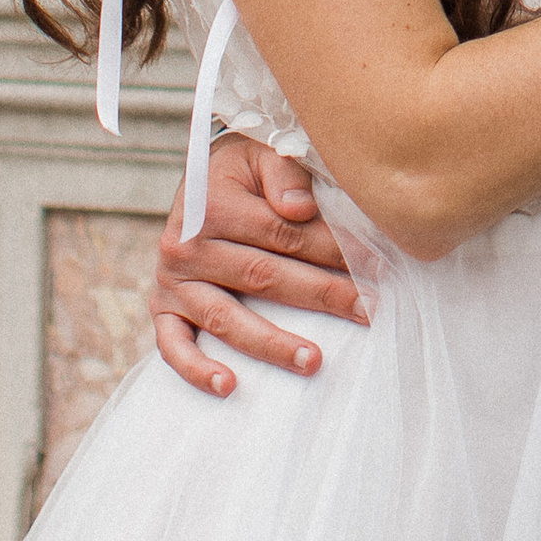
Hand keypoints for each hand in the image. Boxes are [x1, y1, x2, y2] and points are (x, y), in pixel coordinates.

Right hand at [149, 137, 364, 396]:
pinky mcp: (163, 309)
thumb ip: (284, 174)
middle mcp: (186, 245)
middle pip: (264, 277)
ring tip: (315, 361)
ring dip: (273, 343)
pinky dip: (197, 369)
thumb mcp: (263, 153)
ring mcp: (172, 282)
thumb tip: (301, 208)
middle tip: (368, 310)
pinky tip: (230, 386)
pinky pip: (174, 345)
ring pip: (227, 319)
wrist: (202, 180)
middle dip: (322, 295)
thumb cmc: (245, 170)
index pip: (283, 234)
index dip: (333, 251)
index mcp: (212, 205)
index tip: (376, 266)